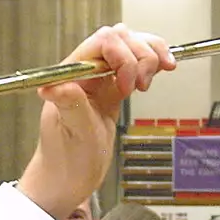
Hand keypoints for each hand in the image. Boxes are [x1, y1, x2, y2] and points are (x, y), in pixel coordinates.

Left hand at [17, 26, 173, 219]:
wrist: (66, 181)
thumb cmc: (64, 162)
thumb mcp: (72, 135)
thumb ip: (69, 105)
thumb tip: (56, 85)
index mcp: (69, 77)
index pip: (101, 42)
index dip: (123, 56)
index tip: (129, 87)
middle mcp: (84, 73)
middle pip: (120, 38)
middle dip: (140, 55)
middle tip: (143, 86)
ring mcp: (99, 80)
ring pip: (130, 46)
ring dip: (150, 55)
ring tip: (155, 77)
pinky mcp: (111, 91)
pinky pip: (134, 65)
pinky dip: (152, 63)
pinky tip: (164, 68)